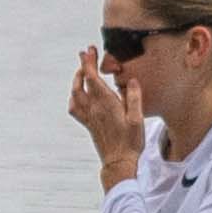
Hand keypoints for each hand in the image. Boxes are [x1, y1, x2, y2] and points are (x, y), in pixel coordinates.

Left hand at [64, 49, 146, 183]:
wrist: (119, 162)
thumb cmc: (130, 142)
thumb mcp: (137, 118)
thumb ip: (133, 97)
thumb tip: (130, 80)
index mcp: (105, 104)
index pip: (91, 77)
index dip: (88, 62)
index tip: (89, 50)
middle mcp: (93, 108)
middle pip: (81, 82)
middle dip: (82, 66)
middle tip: (86, 54)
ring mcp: (89, 117)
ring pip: (75, 94)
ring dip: (76, 79)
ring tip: (82, 71)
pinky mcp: (88, 124)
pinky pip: (74, 108)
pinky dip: (74, 97)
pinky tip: (78, 96)